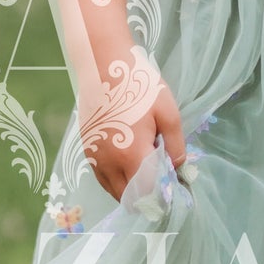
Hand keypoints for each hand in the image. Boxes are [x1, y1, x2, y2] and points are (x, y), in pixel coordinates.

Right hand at [84, 80, 186, 202]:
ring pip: (113, 191)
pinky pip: (102, 178)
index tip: (173, 185)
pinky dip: (116, 179)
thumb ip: (175, 145)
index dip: (163, 194)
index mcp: (132, 156)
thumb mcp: (168, 112)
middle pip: (129, 198)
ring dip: (130, 189)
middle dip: (147, 195)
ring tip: (145, 169)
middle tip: (160, 176)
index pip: (148, 193)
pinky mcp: (87, 151)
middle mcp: (109, 165)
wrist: (104, 65)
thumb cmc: (139, 86)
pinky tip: (128, 162)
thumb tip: (176, 168)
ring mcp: (95, 159)